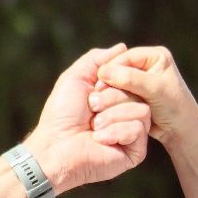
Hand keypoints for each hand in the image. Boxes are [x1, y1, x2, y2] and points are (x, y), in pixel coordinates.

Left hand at [21, 44, 149, 192]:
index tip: (94, 88)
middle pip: (139, 92)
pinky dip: (115, 131)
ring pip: (142, 109)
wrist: (55, 146)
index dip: (114, 79)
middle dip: (110, 97)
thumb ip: (97, 60)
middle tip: (91, 108)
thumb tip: (122, 48)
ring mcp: (133, 132)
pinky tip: (100, 139)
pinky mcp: (136, 150)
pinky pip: (138, 128)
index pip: (132, 78)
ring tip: (94, 126)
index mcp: (115, 96)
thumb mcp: (75, 78)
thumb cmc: (61, 114)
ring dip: (111, 115)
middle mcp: (126, 112)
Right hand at [91, 45, 197, 151]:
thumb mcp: (154, 90)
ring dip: (108, 91)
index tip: (99, 83)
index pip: (125, 57)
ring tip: (101, 102)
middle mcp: (146, 64)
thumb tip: (103, 71)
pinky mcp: (133, 93)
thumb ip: (130, 79)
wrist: (180, 130)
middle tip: (97, 94)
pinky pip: (116, 92)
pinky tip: (106, 106)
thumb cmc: (174, 108)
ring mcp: (139, 79)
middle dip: (108, 81)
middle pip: (118, 68)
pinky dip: (111, 98)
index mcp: (155, 56)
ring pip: (115, 81)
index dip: (111, 68)